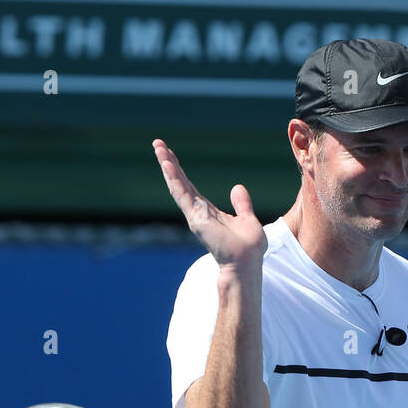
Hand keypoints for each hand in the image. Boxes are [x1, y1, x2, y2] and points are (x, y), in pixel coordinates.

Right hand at [153, 139, 267, 267]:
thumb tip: (237, 187)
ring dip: (167, 166)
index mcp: (209, 212)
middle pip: (180, 183)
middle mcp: (198, 213)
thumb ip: (241, 204)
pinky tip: (166, 164)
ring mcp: (195, 215)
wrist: (246, 262)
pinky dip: (174, 178)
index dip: (180, 170)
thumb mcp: (247, 219)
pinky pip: (182, 194)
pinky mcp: (195, 218)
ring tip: (158, 147)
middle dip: (169, 163)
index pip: (190, 187)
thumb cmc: (249, 248)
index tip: (171, 154)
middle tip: (157, 144)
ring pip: (177, 185)